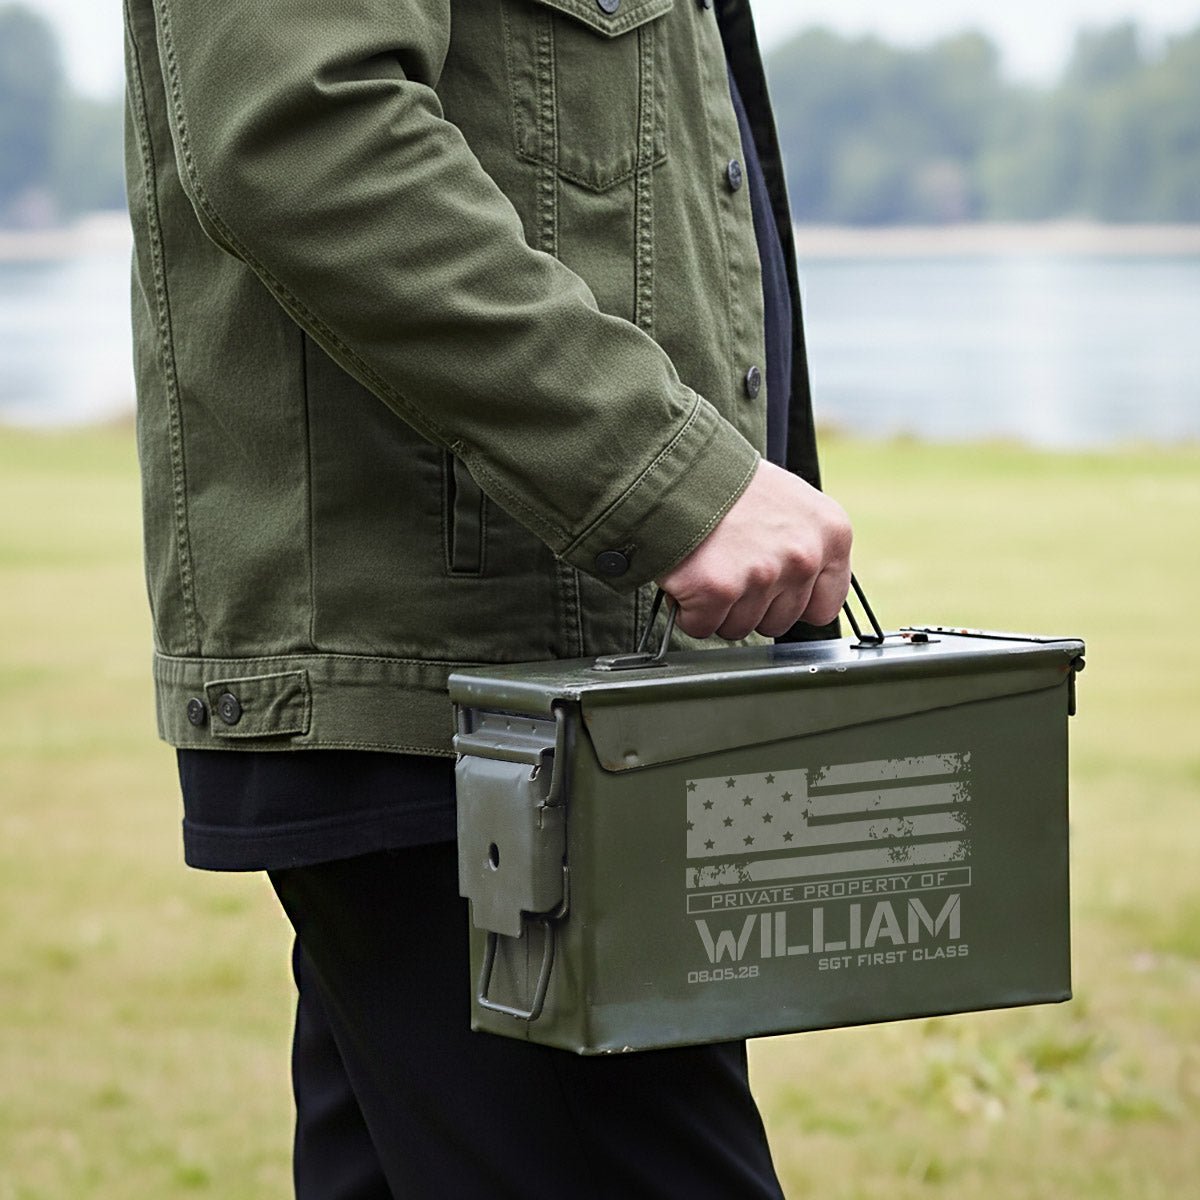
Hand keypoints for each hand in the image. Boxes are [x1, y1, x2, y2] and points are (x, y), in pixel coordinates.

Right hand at [657, 460, 851, 639]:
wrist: (679, 465)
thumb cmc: (730, 484)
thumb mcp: (792, 504)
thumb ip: (805, 549)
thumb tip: (800, 594)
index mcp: (831, 534)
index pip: (824, 607)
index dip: (789, 602)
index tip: (770, 590)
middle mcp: (804, 557)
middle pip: (778, 623)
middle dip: (748, 605)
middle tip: (728, 565)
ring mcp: (762, 575)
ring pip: (739, 627)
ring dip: (716, 606)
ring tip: (708, 563)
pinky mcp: (718, 589)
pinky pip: (701, 625)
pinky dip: (686, 608)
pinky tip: (687, 574)